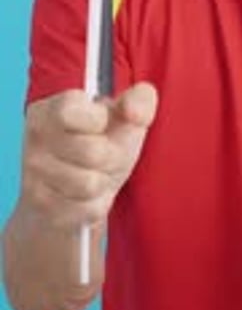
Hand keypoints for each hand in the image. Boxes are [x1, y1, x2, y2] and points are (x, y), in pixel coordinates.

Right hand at [20, 82, 157, 230]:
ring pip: (91, 184)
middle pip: (93, 152)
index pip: (70, 111)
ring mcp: (34, 175)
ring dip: (105, 182)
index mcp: (49, 109)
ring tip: (96, 174)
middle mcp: (35, 140)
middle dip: (112, 157)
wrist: (74, 192)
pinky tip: (87, 196)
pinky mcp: (42, 208)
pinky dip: (97, 204)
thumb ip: (139, 101)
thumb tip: (135, 111)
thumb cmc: (100, 145)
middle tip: (105, 154)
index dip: (98, 119)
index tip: (101, 122)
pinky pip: (88, 209)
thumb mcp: (123, 118)